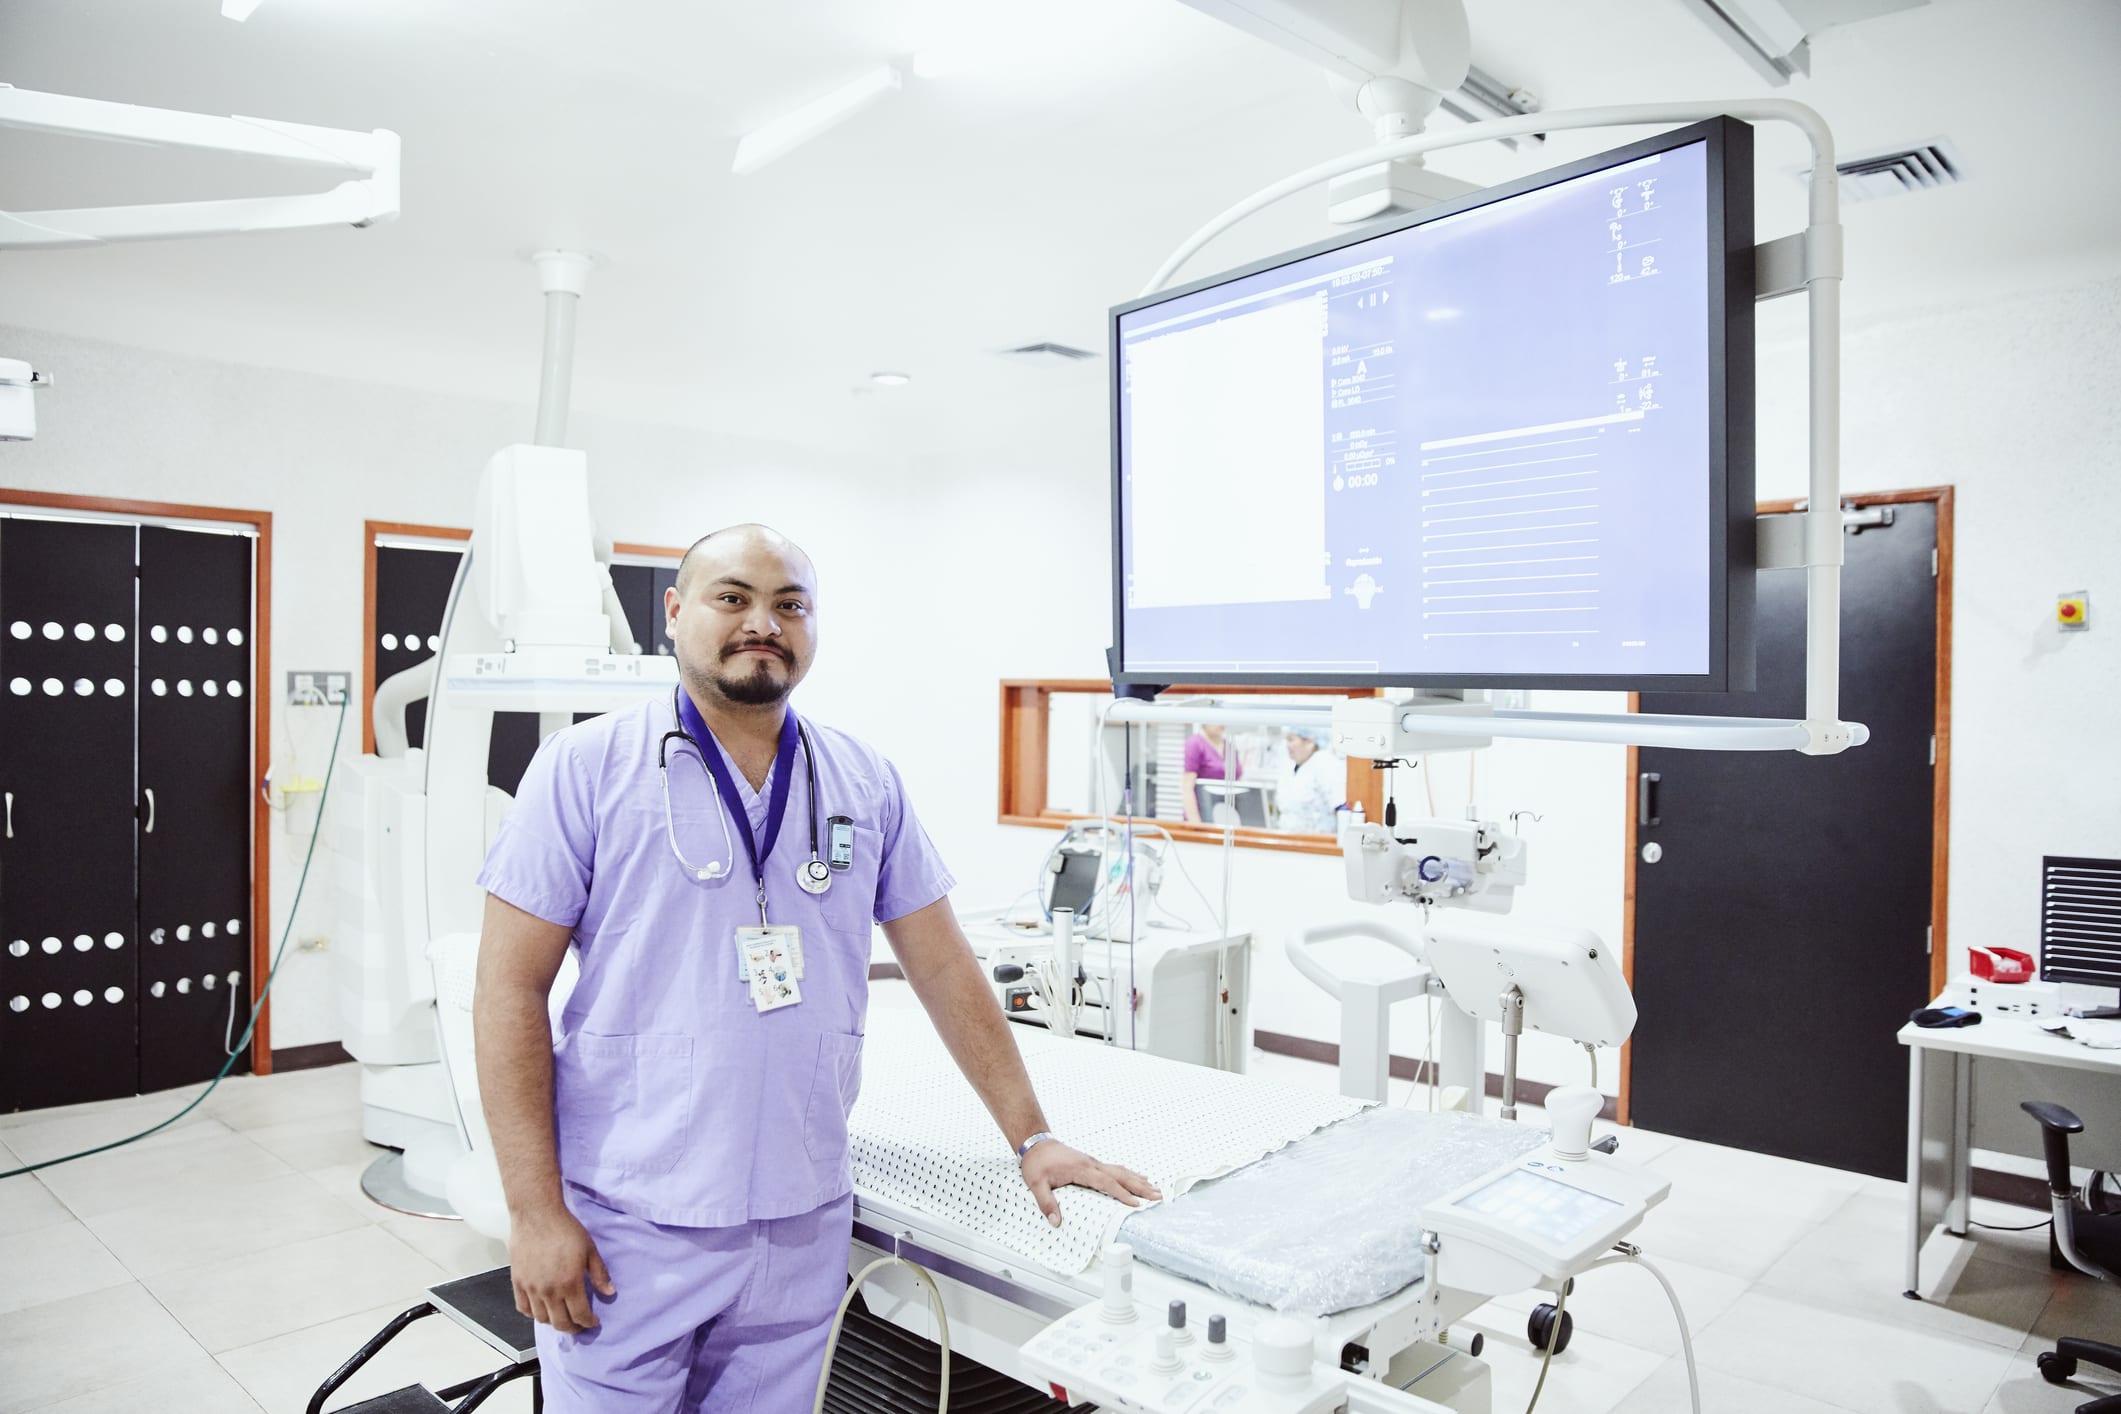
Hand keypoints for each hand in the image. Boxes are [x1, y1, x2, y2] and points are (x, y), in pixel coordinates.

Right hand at [509, 1205, 615, 1333]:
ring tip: (562, 1316)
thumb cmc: (564, 1229)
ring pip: (542, 1318)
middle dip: (572, 1328)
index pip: (580, 1315)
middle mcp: (549, 1290)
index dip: (588, 1322)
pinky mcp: (518, 1282)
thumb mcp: (590, 1250)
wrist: (537, 1214)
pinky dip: (533, 1313)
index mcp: (569, 1283)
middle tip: (579, 1324)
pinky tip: (541, 1308)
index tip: (593, 1321)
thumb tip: (610, 1292)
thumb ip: (599, 1274)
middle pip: (560, 1323)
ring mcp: (531, 1288)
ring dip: (553, 1321)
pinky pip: (523, 1308)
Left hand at [1021, 1141, 1160, 1226]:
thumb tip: (1056, 1221)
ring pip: (1122, 1171)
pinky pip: (1116, 1169)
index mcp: (1081, 1169)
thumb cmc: (1038, 1163)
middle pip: (1121, 1176)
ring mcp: (1094, 1163)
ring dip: (1139, 1180)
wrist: (1037, 1143)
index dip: (1122, 1194)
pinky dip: (1130, 1174)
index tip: (1136, 1204)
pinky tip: (1139, 1177)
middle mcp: (1092, 1164)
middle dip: (1140, 1187)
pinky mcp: (1093, 1164)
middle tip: (1158, 1196)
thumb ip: (1046, 1203)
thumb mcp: (1037, 1184)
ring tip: (1155, 1189)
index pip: (1107, 1183)